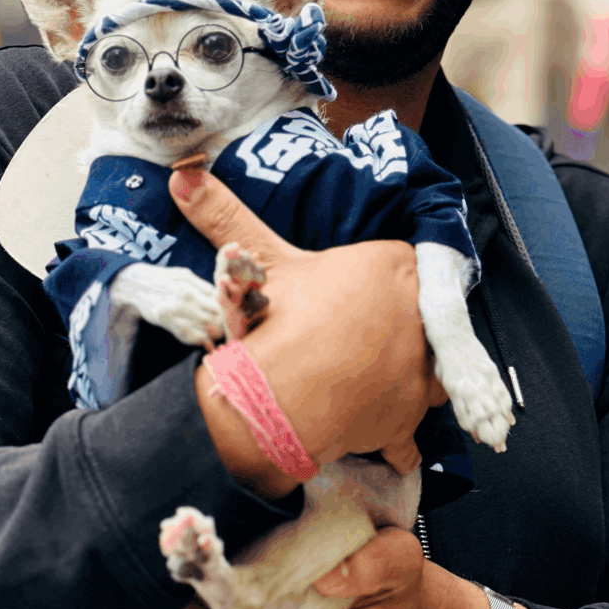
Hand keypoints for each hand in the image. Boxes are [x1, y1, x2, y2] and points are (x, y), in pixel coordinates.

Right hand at [169, 168, 446, 492]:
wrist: (270, 407)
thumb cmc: (272, 326)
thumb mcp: (252, 261)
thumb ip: (225, 214)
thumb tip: (183, 176)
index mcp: (392, 268)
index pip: (402, 265)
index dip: (376, 280)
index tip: (354, 293)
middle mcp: (420, 317)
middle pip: (418, 314)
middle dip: (393, 323)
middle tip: (350, 335)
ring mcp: (420, 372)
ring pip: (426, 366)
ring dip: (405, 371)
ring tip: (365, 376)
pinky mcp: (410, 418)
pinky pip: (412, 430)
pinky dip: (395, 432)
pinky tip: (373, 429)